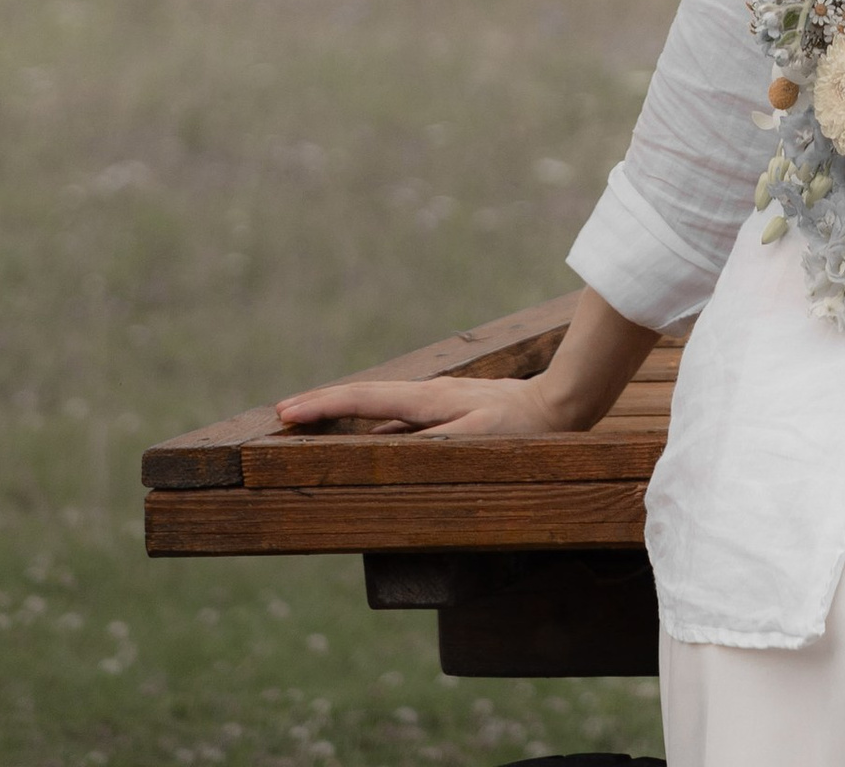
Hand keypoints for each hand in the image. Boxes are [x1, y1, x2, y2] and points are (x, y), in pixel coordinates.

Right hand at [274, 365, 580, 439]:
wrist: (562, 406)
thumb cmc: (522, 431)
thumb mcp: (481, 440)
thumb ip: (438, 444)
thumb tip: (390, 447)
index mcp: (427, 400)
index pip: (364, 399)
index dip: (323, 405)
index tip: (285, 411)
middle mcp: (427, 398)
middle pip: (364, 399)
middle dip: (322, 406)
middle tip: (282, 415)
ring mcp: (437, 406)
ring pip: (380, 411)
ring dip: (345, 417)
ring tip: (309, 428)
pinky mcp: (448, 416)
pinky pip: (400, 424)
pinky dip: (373, 429)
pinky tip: (365, 444)